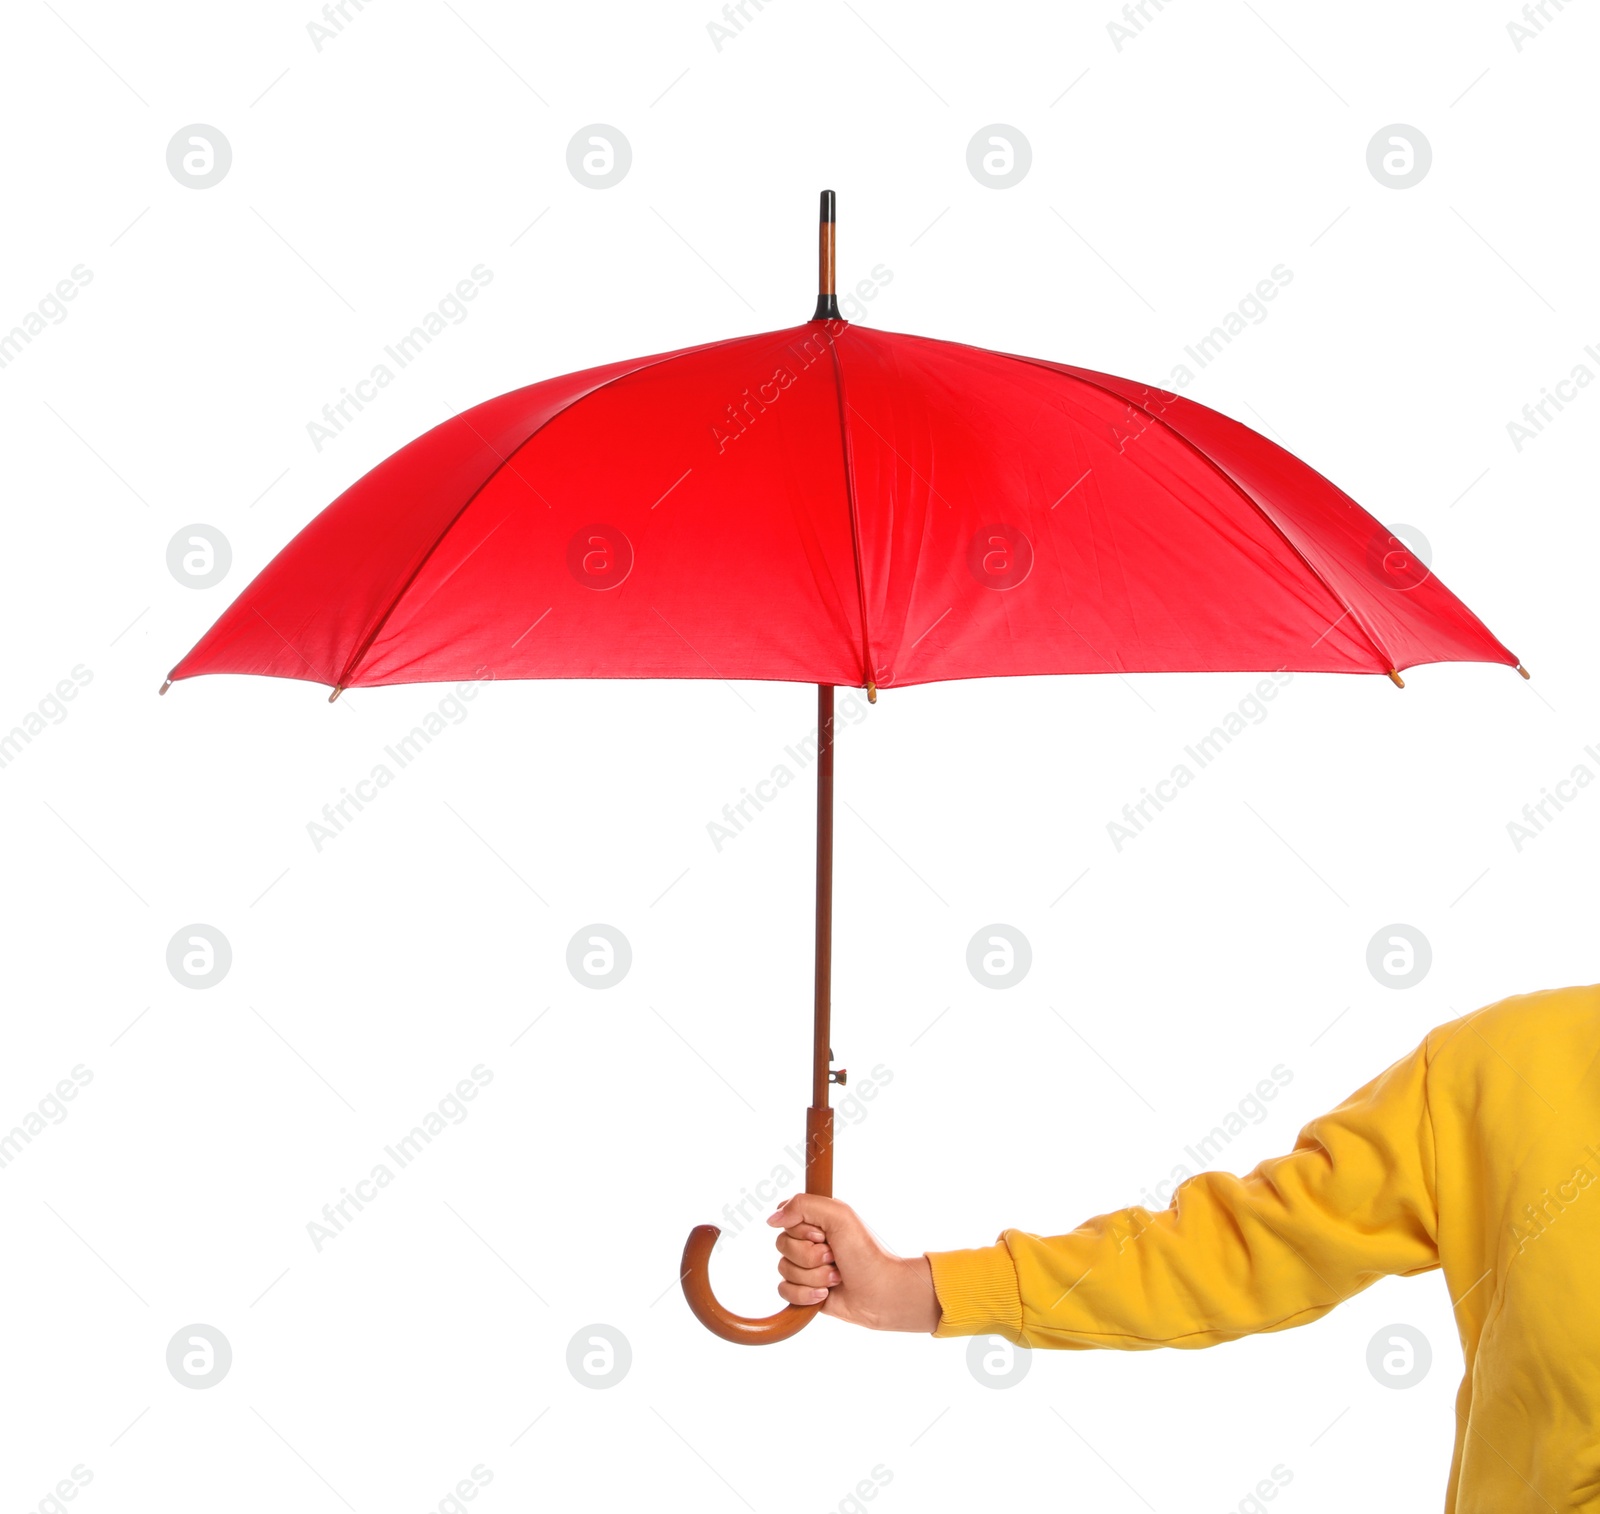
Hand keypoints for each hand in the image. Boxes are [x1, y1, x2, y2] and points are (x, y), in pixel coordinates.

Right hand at [767, 1194, 940, 1331]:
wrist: (881, 1293)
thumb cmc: (865, 1252)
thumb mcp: (838, 1215)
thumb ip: (802, 1205)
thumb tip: (771, 1219)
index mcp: (816, 1219)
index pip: (785, 1218)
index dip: (801, 1230)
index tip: (822, 1234)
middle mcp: (808, 1241)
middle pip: (782, 1245)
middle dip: (810, 1256)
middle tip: (834, 1257)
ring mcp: (805, 1266)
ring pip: (784, 1269)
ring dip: (813, 1276)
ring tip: (836, 1276)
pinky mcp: (804, 1290)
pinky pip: (784, 1290)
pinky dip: (805, 1294)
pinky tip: (825, 1294)